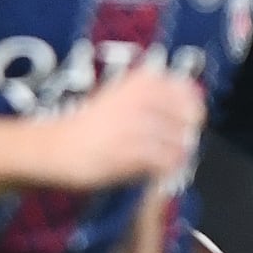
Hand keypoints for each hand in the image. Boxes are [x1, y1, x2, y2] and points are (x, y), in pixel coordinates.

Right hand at [39, 62, 206, 192]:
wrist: (57, 146)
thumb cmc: (94, 124)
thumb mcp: (124, 97)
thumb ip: (158, 100)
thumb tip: (195, 112)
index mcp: (142, 80)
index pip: (188, 92)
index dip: (192, 112)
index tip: (185, 125)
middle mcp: (141, 97)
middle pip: (189, 119)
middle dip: (186, 136)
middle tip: (172, 147)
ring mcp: (136, 124)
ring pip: (180, 142)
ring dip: (176, 156)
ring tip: (161, 161)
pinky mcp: (129, 151)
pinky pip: (164, 162)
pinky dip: (164, 170)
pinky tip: (154, 172)